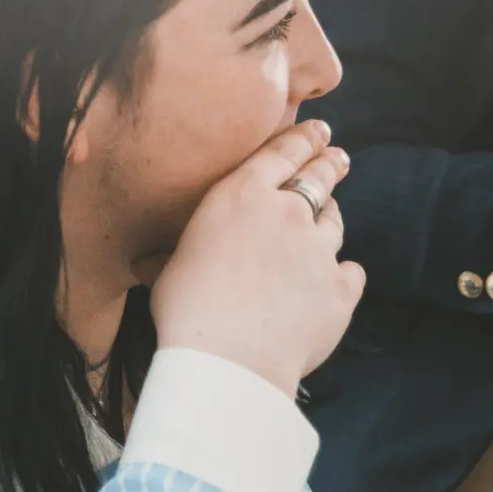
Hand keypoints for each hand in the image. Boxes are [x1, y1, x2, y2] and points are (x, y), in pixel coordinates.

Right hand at [148, 121, 365, 399]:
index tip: (318, 131)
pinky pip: (349, 271)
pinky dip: (342, 275)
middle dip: (331, 163)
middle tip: (339, 157)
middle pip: (319, 177)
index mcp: (243, 196)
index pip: (282, 153)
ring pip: (334, 223)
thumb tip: (143, 262)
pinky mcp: (341, 286)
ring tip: (328, 219)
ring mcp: (320, 248)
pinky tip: (338, 279)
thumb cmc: (186, 312)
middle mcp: (288, 213)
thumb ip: (173, 254)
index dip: (304, 138)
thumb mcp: (168, 269)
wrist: (229, 359)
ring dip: (329, 220)